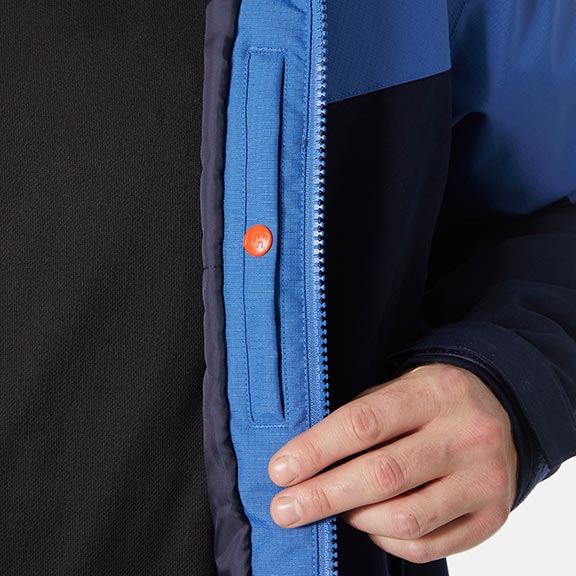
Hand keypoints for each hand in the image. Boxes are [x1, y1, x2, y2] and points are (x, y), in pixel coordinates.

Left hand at [268, 363, 518, 563]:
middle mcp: (466, 434)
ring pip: (405, 518)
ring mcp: (484, 478)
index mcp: (434, 392)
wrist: (501, 410)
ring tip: (336, 509)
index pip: (365, 423)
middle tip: (284, 509)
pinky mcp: (492, 515)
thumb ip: (359, 420)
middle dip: (323, 496)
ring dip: (356, 519)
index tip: (280, 471)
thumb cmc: (431, 401)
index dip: (317, 450)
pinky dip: (387, 539)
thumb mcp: (398, 390)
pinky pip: (428, 545)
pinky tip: (372, 523)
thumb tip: (303, 464)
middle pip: (383, 475)